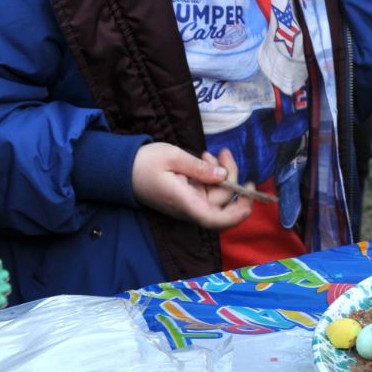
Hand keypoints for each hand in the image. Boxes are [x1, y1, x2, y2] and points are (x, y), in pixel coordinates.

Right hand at [131, 143, 252, 229]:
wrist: (121, 169)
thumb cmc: (145, 163)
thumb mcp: (173, 157)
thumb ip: (199, 168)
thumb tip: (223, 175)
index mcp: (184, 202)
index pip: (214, 219)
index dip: (237, 214)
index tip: (250, 197)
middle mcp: (189, 207)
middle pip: (221, 200)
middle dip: (231, 175)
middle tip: (224, 152)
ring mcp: (189, 203)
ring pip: (217, 193)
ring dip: (221, 172)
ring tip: (210, 153)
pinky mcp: (188, 196)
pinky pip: (208, 189)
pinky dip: (211, 174)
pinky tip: (204, 159)